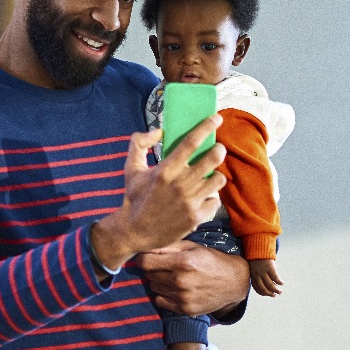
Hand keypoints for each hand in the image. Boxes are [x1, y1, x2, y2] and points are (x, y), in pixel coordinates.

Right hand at [92, 116, 227, 269]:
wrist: (134, 232)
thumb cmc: (134, 197)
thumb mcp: (131, 168)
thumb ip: (139, 144)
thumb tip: (158, 131)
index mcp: (165, 170)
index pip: (191, 143)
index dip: (206, 127)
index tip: (216, 118)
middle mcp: (180, 185)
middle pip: (213, 158)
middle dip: (219, 150)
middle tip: (217, 149)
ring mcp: (190, 202)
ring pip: (219, 179)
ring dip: (216, 175)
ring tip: (208, 175)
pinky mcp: (197, 218)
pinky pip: (215, 201)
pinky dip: (211, 197)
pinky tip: (202, 196)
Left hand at [135, 240, 249, 316]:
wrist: (233, 281)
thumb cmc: (211, 260)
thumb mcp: (192, 247)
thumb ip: (168, 246)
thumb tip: (146, 245)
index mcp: (182, 262)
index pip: (145, 262)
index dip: (141, 258)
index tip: (143, 256)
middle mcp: (181, 281)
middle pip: (148, 275)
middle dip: (151, 269)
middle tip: (161, 265)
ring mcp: (183, 297)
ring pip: (154, 288)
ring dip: (158, 281)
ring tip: (170, 276)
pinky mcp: (185, 309)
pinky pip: (160, 302)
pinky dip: (163, 295)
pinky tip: (174, 288)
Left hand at [249, 259, 283, 296]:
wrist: (258, 247)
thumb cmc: (256, 257)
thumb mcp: (252, 266)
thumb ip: (256, 274)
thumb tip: (262, 282)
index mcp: (252, 275)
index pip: (257, 288)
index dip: (263, 293)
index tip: (268, 294)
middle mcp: (257, 275)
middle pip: (263, 288)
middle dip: (269, 294)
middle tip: (275, 295)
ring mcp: (263, 271)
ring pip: (270, 285)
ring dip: (276, 290)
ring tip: (280, 292)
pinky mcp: (270, 268)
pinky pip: (275, 278)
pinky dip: (279, 282)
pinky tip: (282, 283)